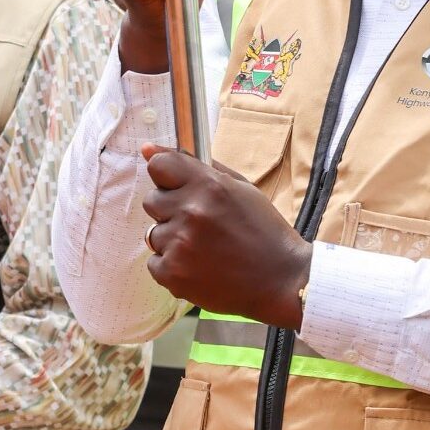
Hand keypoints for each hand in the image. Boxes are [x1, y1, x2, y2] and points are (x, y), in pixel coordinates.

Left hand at [141, 144, 310, 329]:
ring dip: (172, 239)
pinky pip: (154, 262)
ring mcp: (179, 244)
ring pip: (153, 233)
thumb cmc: (262, 230)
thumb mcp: (240, 187)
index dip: (166, 175)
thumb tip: (149, 149)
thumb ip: (195, 165)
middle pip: (152, 200)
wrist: (280, 280)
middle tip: (198, 223)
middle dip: (170, 209)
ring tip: (203, 248)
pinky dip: (172, 265)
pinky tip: (198, 266)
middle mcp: (190, 212)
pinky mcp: (172, 274)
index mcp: (209, 185)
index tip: (175, 185)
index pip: (159, 165)